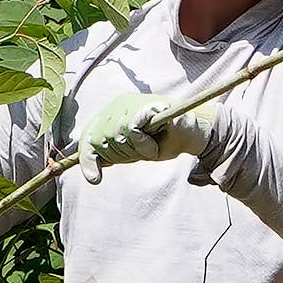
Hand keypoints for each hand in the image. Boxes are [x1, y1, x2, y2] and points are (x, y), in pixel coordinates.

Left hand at [83, 84, 221, 170]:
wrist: (193, 135)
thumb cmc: (164, 142)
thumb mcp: (133, 153)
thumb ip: (112, 157)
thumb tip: (91, 176)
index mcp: (112, 114)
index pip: (89, 136)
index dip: (89, 159)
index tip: (95, 178)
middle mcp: (118, 105)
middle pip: (100, 140)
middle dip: (120, 156)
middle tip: (142, 154)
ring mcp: (131, 103)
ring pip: (115, 136)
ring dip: (136, 151)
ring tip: (152, 146)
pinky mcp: (145, 107)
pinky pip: (131, 131)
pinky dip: (143, 145)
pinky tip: (155, 144)